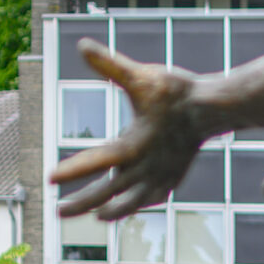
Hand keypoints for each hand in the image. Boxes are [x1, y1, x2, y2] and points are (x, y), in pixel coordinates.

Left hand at [51, 42, 208, 218]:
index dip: (72, 170)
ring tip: (95, 218)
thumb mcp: (141, 76)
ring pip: (130, 202)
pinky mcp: (173, 177)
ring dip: (110, 211)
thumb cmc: (176, 91)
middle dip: (81, 203)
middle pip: (107, 192)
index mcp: (134, 144)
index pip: (96, 160)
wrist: (214, 107)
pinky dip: (137, 204)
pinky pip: (151, 198)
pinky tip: (128, 206)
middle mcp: (146, 166)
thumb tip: (82, 44)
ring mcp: (160, 175)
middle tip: (58, 211)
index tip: (50, 178)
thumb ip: (110, 65)